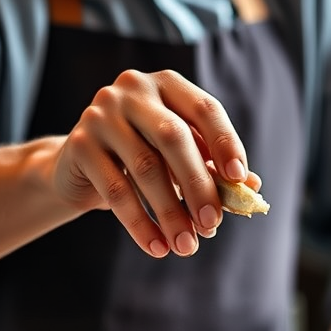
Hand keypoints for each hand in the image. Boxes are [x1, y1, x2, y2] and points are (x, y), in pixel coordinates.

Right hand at [47, 68, 254, 257]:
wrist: (78, 169)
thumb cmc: (140, 158)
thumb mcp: (178, 159)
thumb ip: (212, 167)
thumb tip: (251, 189)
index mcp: (166, 84)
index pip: (204, 108)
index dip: (225, 143)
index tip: (239, 180)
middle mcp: (131, 90)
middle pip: (173, 137)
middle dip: (198, 185)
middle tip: (213, 224)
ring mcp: (101, 114)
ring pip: (145, 167)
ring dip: (171, 212)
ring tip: (187, 245)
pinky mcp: (79, 144)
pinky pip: (116, 189)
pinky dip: (140, 223)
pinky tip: (157, 246)